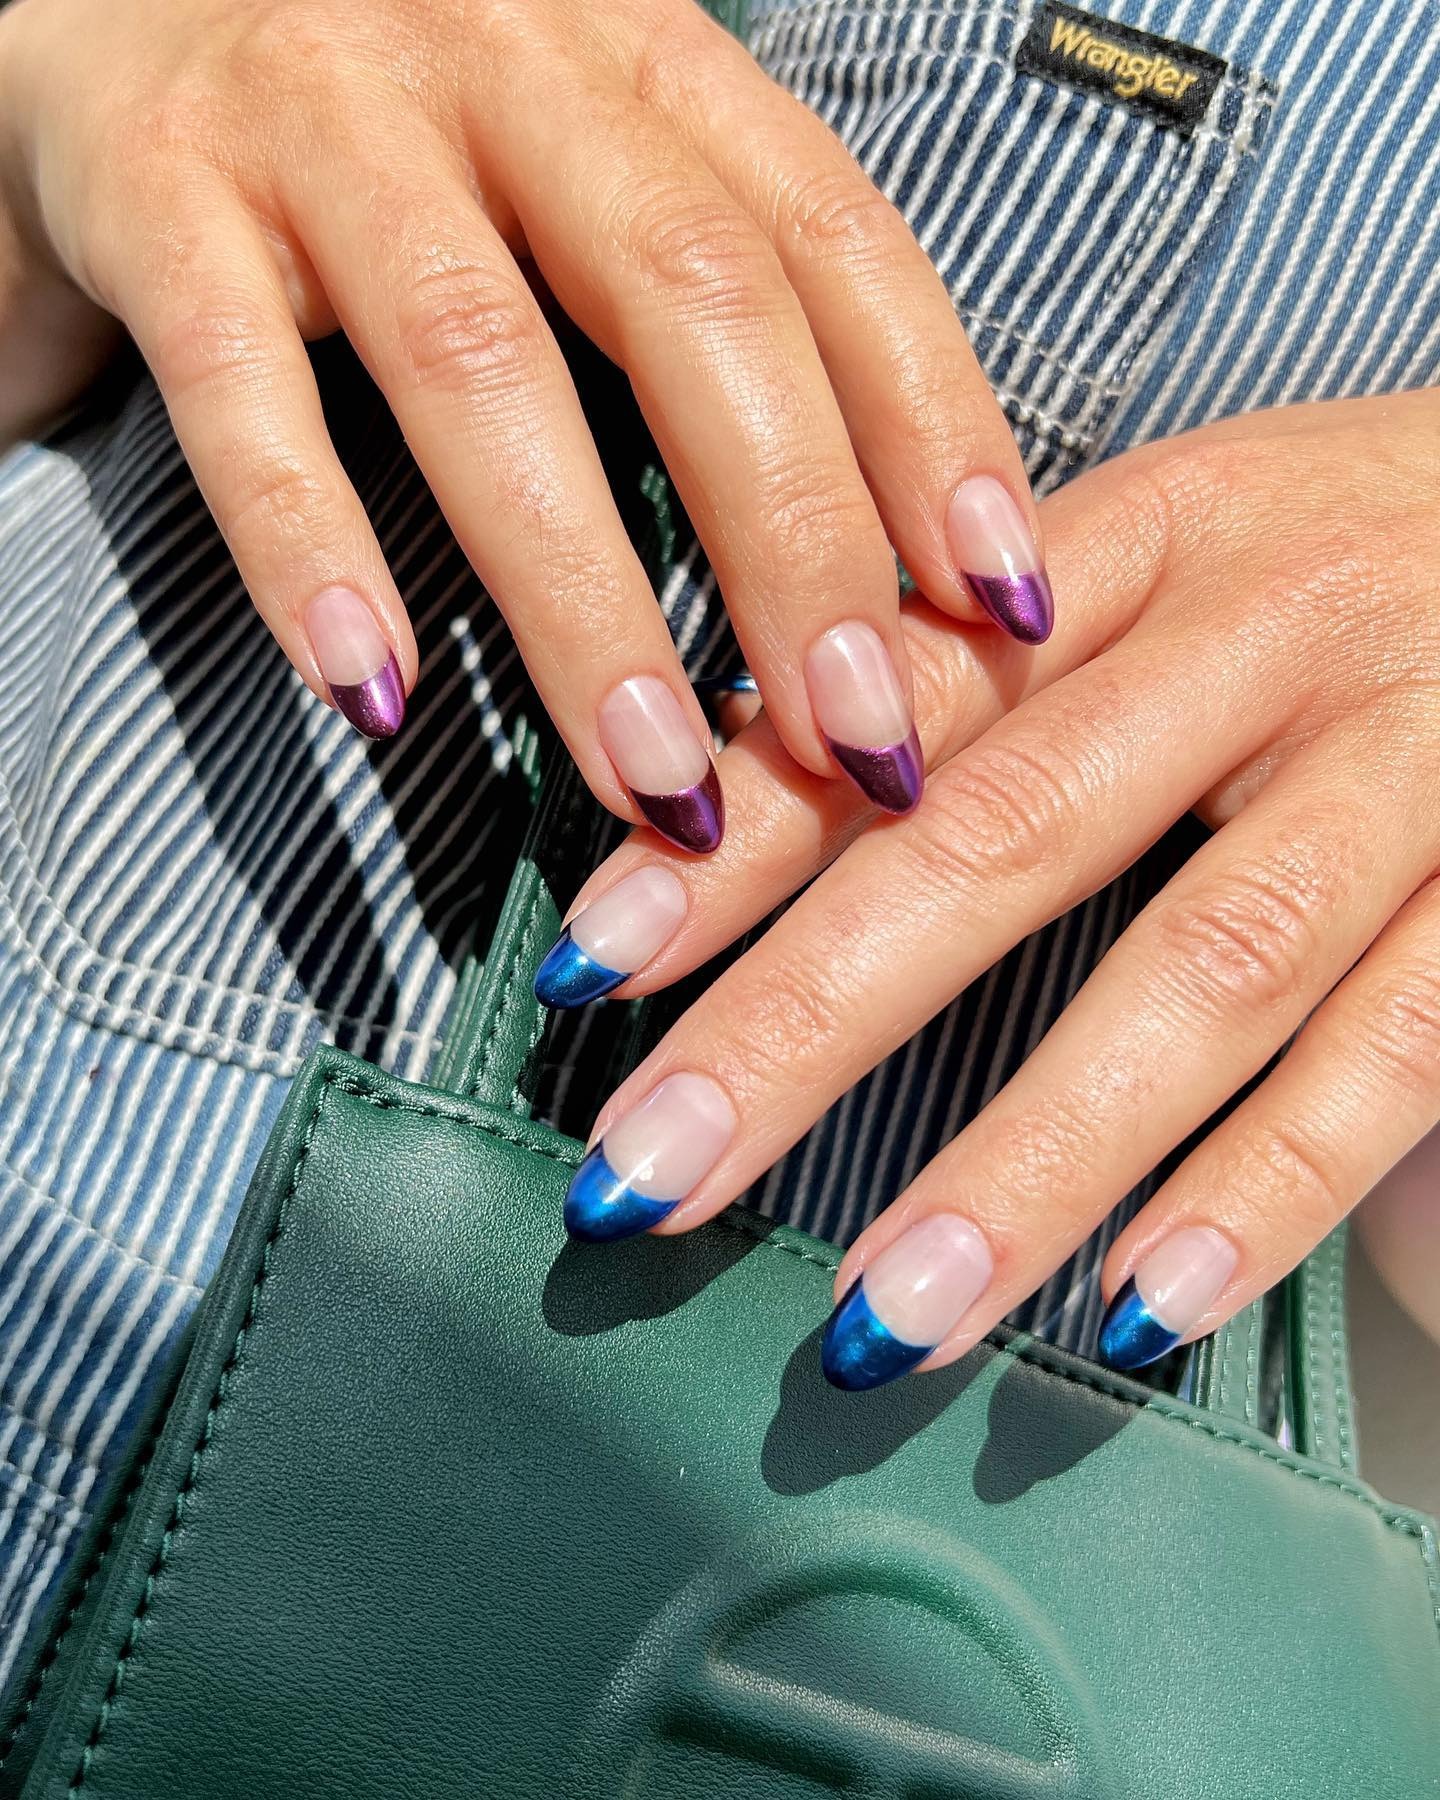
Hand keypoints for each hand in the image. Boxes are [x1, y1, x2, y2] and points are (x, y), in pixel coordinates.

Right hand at [0, 0, 1049, 848]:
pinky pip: (240, 385)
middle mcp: (505, 56)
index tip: (1003, 611)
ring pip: (484, 361)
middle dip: (796, 542)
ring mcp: (326, 114)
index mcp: (643, 61)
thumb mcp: (582, 164)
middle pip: (695, 300)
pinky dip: (309, 546)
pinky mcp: (157, 186)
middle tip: (855, 741)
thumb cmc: (395, 122)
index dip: (936, 430)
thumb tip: (870, 559)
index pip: (833, 242)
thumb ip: (705, 309)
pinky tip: (370, 694)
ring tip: (656, 782)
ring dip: (587, 596)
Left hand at [549, 391, 1439, 1386]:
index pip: (906, 693)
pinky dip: (1266, 1188)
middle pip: (1012, 834)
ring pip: (1208, 971)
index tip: (593, 963)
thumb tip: (750, 778)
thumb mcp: (1177, 543)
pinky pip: (1402, 1054)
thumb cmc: (1357, 548)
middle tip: (649, 1179)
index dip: (741, 831)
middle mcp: (1279, 635)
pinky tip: (1137, 1310)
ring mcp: (1424, 769)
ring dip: (1028, 1157)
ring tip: (879, 1316)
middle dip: (812, 1021)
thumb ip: (986, 664)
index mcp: (1157, 533)